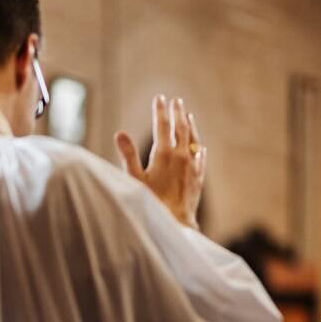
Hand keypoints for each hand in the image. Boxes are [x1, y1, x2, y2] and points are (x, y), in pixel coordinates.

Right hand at [114, 95, 205, 227]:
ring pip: (193, 140)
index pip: (162, 125)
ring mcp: (192, 167)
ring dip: (190, 126)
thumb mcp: (134, 179)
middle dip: (177, 113)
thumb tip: (119, 133)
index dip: (160, 110)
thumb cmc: (152, 203)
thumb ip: (128, 155)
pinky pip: (201, 158)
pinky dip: (198, 148)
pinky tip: (200, 147)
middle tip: (175, 101)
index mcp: (164, 153)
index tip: (159, 98)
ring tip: (188, 115)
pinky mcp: (198, 179)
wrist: (176, 223)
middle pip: (181, 128)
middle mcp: (181, 156)